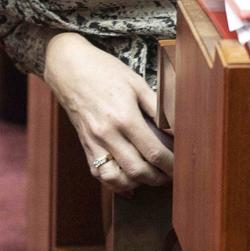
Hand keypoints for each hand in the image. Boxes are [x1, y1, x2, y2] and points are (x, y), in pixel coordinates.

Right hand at [43, 32, 172, 193]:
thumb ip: (158, 107)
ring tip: (151, 177)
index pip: (153, 152)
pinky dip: (115, 182)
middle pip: (138, 170)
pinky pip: (99, 173)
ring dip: (137, 183)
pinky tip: (128, 182)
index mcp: (123, 116)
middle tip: (171, 174)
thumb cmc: (104, 71)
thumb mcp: (136, 83)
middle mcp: (107, 133)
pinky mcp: (84, 144)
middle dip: (159, 177)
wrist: (69, 67)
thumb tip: (177, 130)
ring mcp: (93, 141)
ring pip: (117, 178)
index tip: (181, 166)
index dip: (171, 164)